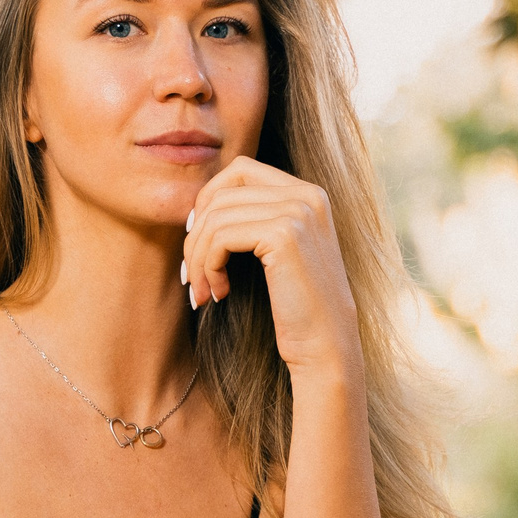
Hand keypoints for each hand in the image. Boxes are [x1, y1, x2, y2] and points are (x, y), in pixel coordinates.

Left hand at [181, 158, 361, 379]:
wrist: (326, 346)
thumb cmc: (297, 307)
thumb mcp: (278, 253)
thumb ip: (254, 220)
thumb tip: (198, 207)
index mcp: (307, 193)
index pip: (240, 170)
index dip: (208, 201)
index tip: (198, 243)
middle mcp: (306, 195)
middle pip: (223, 192)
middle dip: (196, 234)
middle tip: (191, 274)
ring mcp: (298, 212)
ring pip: (216, 216)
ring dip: (198, 258)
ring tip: (204, 291)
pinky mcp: (284, 234)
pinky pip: (220, 237)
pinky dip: (209, 266)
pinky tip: (221, 293)